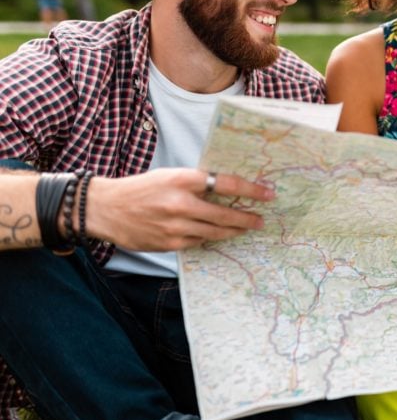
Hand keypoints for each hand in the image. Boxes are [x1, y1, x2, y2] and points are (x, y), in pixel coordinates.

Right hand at [86, 168, 274, 251]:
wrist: (105, 208)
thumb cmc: (140, 189)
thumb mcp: (170, 176)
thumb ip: (196, 183)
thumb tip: (227, 190)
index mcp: (182, 180)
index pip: (226, 184)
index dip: (251, 190)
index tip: (268, 194)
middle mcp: (180, 204)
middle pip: (225, 214)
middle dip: (247, 218)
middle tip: (261, 220)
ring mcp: (175, 226)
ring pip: (215, 232)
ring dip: (233, 231)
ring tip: (245, 228)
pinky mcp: (169, 243)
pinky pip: (198, 242)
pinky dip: (209, 238)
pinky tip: (218, 235)